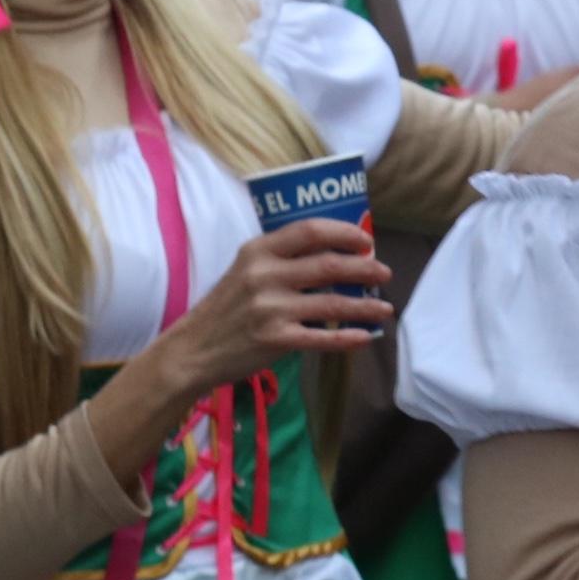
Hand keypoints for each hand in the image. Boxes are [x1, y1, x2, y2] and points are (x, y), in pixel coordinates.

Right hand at [162, 217, 391, 391]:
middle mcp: (265, 275)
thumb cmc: (225, 308)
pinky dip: (348, 337)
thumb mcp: (245, 270)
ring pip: (333, 302)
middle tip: (384, 273)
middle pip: (330, 264)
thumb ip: (281, 260)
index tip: (366, 240)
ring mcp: (271, 308)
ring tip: (385, 308)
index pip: (310, 231)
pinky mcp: (275, 339)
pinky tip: (365, 336)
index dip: (344, 233)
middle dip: (365, 268)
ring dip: (366, 305)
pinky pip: (322, 337)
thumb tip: (334, 257)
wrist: (193, 349)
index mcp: (258, 250)